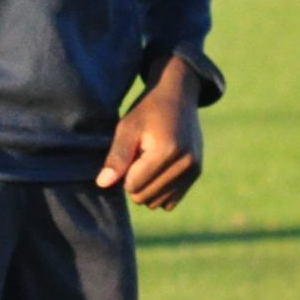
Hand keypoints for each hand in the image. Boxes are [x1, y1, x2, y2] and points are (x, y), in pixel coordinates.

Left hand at [97, 55, 204, 209]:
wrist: (178, 96)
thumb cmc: (147, 110)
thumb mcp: (127, 127)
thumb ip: (117, 157)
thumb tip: (103, 184)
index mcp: (166, 150)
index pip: (132, 186)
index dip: (124, 171)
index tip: (131, 151)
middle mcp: (185, 163)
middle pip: (144, 198)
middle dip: (134, 181)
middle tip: (139, 155)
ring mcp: (194, 170)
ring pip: (157, 203)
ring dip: (147, 187)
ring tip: (150, 160)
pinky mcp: (197, 173)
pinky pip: (171, 202)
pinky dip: (160, 191)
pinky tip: (159, 169)